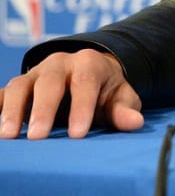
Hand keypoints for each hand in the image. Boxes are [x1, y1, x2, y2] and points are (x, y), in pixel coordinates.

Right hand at [0, 49, 142, 139]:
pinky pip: (2, 93)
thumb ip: (124, 110)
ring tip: (9, 136)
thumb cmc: (105, 90)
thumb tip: (134, 123)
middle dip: (43, 110)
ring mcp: (35, 73)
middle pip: (49, 83)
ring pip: (20, 86)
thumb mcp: (120, 97)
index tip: (78, 134)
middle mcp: (59, 63)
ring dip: (12, 110)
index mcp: (89, 63)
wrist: (89, 73)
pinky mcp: (18, 85)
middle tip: (38, 136)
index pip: (85, 82)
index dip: (82, 108)